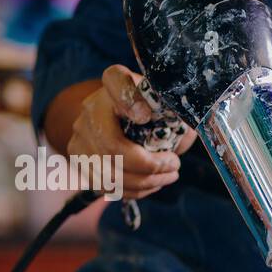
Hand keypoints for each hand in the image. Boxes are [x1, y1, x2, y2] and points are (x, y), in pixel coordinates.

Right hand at [67, 64, 196, 198]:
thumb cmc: (155, 114)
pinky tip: (153, 183)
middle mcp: (91, 107)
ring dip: (147, 182)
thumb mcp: (168, 106)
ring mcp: (81, 134)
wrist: (123, 123)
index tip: (145, 116)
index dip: (128, 99)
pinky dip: (135, 190)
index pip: (115, 80)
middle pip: (113, 146)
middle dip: (150, 165)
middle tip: (175, 165)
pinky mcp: (79, 159)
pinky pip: (107, 186)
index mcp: (115, 84)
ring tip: (169, 176)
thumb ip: (175, 112)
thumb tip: (192, 126)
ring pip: (111, 173)